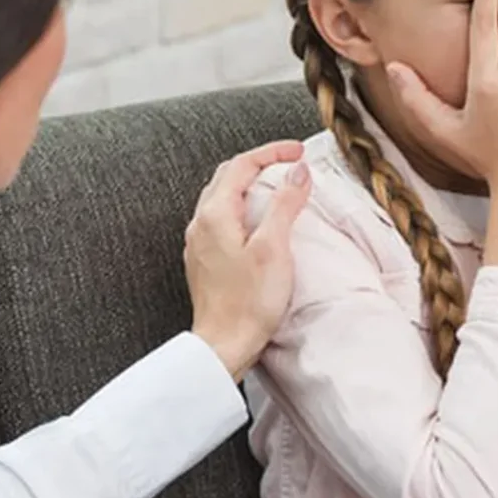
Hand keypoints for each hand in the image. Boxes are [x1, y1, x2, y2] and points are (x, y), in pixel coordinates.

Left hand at [185, 141, 311, 380]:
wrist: (224, 345)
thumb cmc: (249, 302)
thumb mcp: (274, 248)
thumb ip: (285, 203)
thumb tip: (297, 171)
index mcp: (215, 214)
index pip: (242, 164)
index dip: (272, 152)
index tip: (299, 152)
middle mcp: (200, 223)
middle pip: (228, 176)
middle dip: (259, 163)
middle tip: (290, 164)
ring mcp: (199, 243)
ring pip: (223, 198)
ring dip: (250, 186)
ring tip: (278, 188)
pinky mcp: (204, 261)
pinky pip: (222, 220)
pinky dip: (244, 208)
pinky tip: (260, 222)